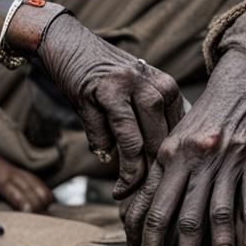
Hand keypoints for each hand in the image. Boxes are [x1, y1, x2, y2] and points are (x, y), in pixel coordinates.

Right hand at [39, 16, 183, 198]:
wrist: (67, 42)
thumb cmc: (103, 74)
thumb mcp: (136, 92)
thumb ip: (152, 123)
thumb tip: (164, 171)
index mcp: (168, 89)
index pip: (179, 139)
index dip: (172, 171)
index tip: (162, 195)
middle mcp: (153, 86)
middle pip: (161, 145)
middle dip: (152, 180)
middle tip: (142, 204)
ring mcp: (128, 88)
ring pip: (137, 145)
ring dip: (129, 175)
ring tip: (122, 193)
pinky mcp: (101, 91)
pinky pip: (106, 136)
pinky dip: (102, 150)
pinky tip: (100, 154)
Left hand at [123, 5, 245, 245]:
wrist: (245, 80)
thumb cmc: (207, 115)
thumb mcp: (176, 137)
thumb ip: (159, 172)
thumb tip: (131, 207)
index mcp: (174, 152)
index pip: (157, 204)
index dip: (149, 240)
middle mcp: (201, 157)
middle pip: (190, 214)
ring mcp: (232, 159)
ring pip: (224, 211)